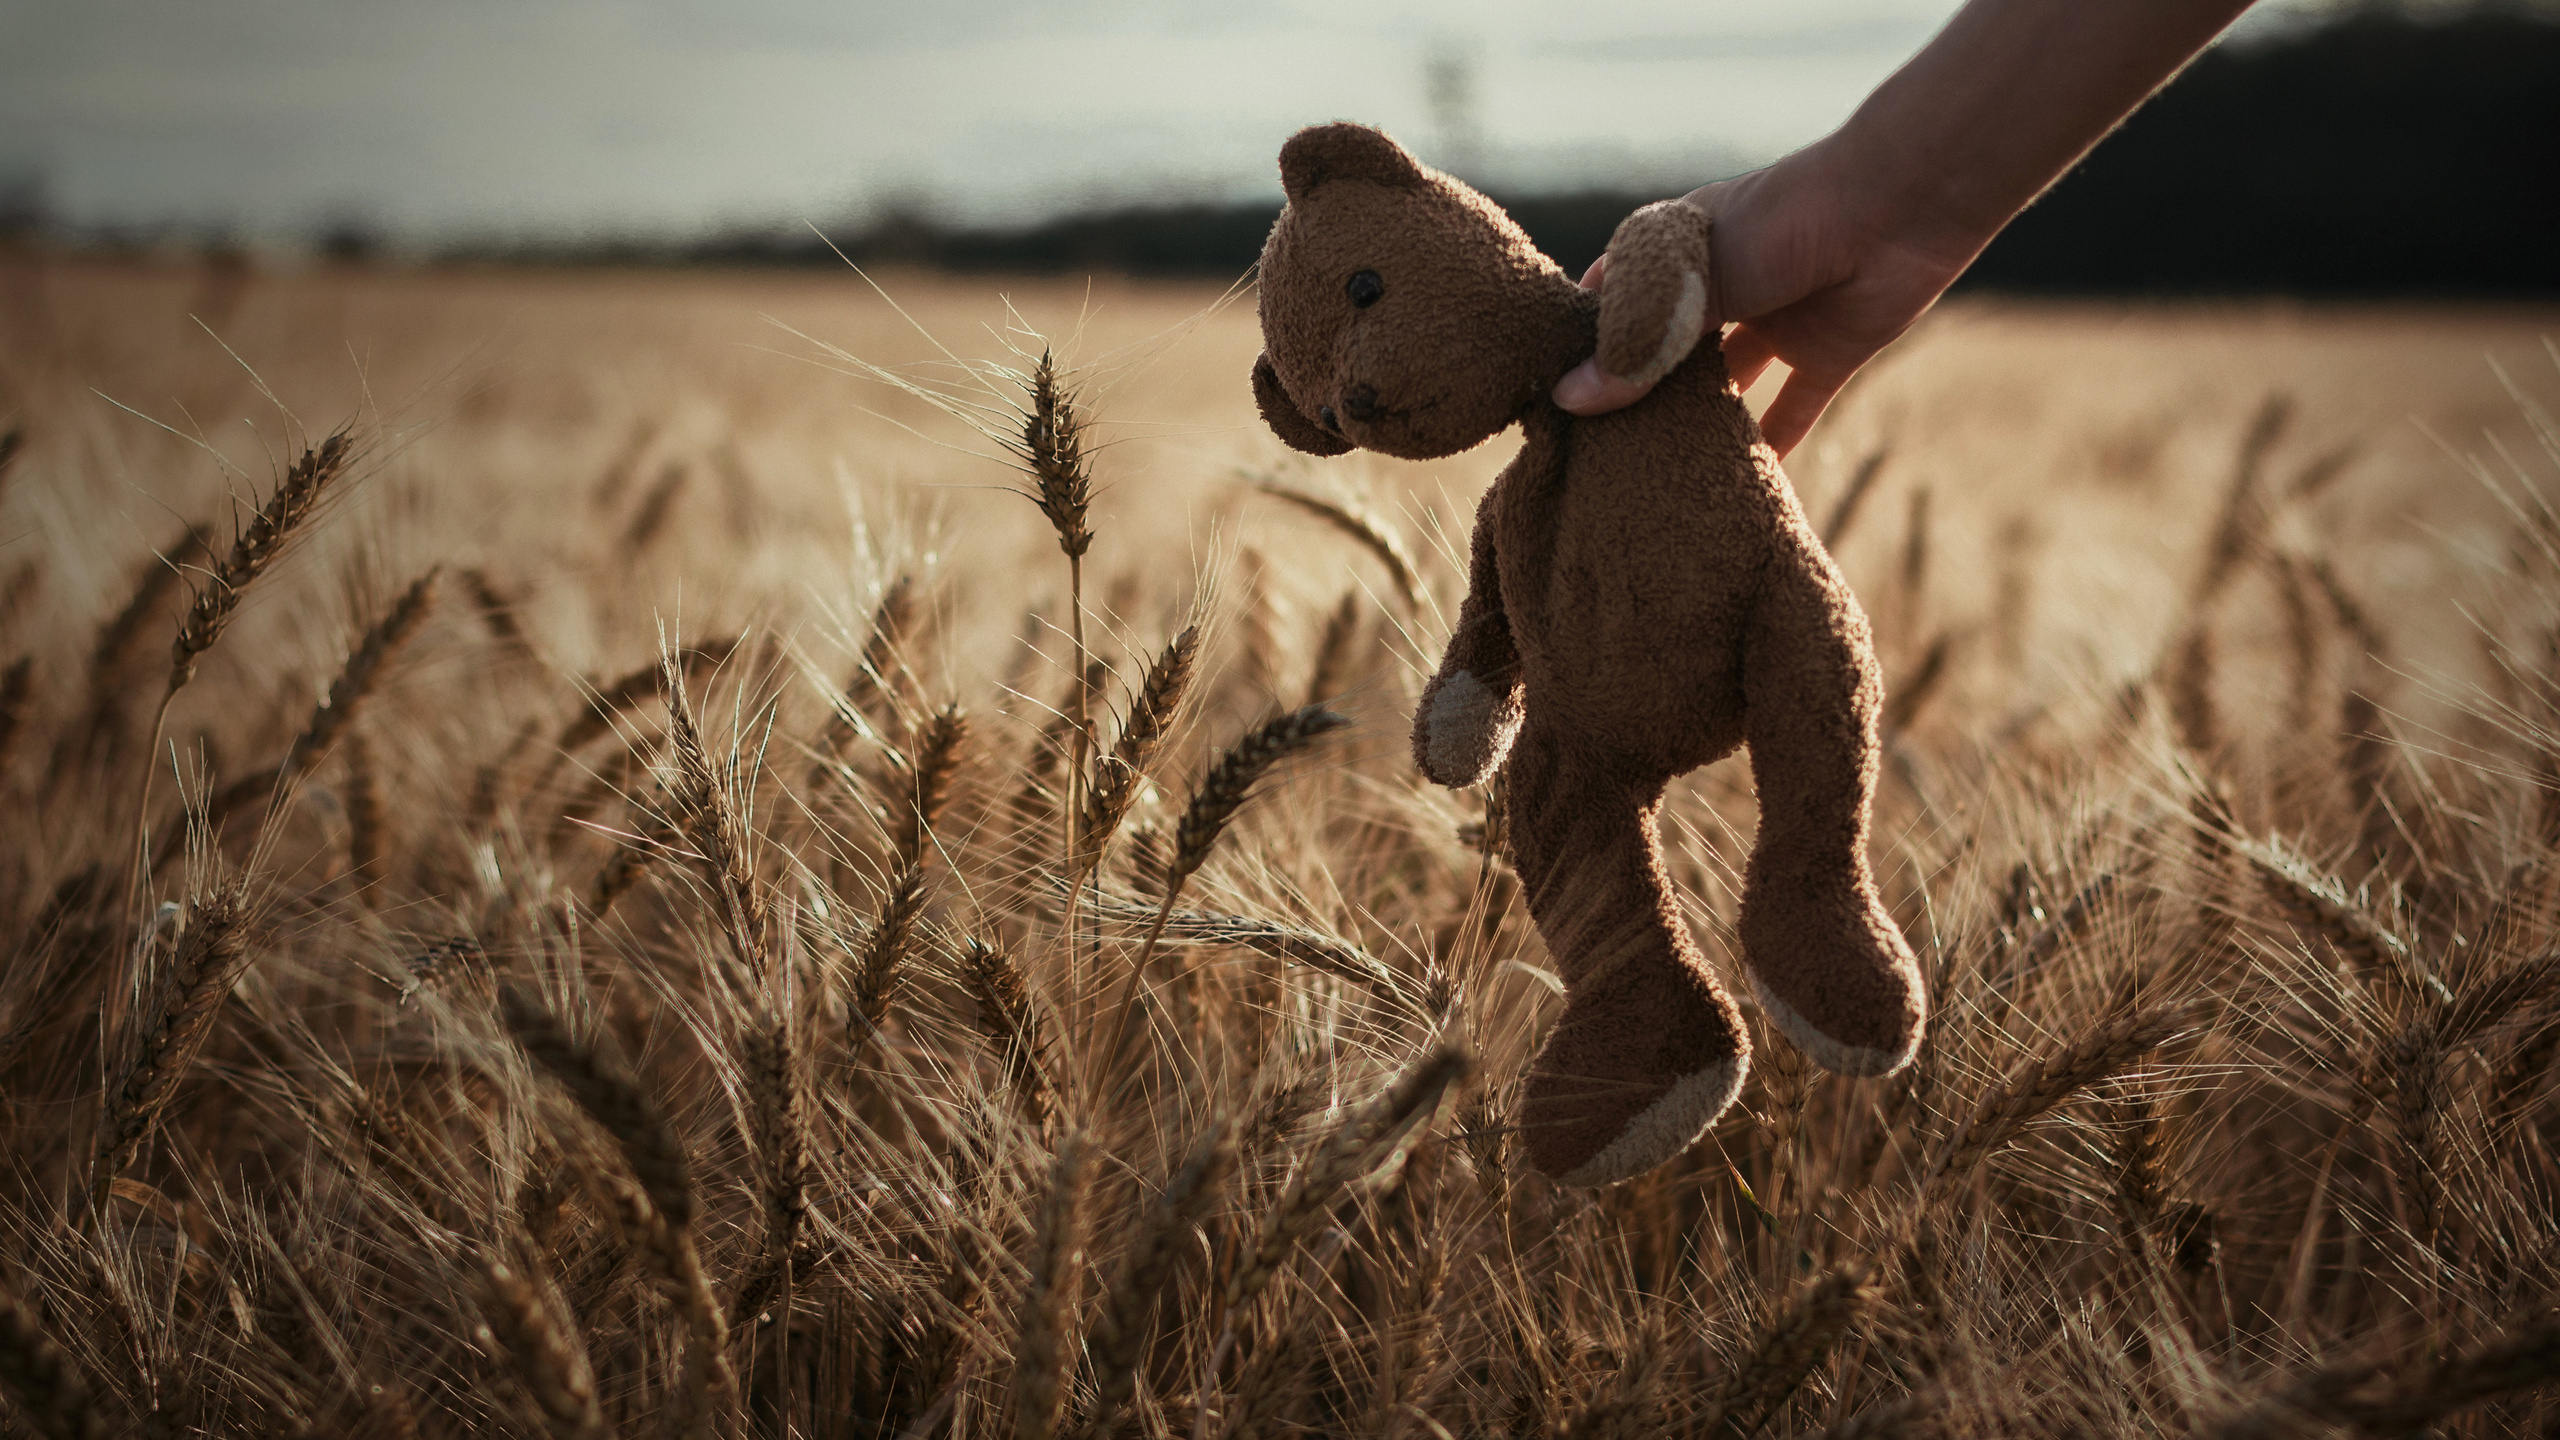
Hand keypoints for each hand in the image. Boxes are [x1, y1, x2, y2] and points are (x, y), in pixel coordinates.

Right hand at [1553, 141, 1975, 457]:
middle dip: (1632, 394)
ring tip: (1651, 476)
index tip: (1543, 397)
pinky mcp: (1824, 351)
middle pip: (1662, 350)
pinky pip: (1791, 409)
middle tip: (1588, 454)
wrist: (1897, 207)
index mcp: (1674, 251)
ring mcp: (1771, 319)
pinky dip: (1771, 445)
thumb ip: (1637, 348)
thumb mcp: (1694, 285)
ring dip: (1694, 422)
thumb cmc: (1781, 224)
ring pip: (1720, 384)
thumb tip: (1568, 402)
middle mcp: (1717, 286)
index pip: (1610, 303)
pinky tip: (1742, 486)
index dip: (1578, 345)